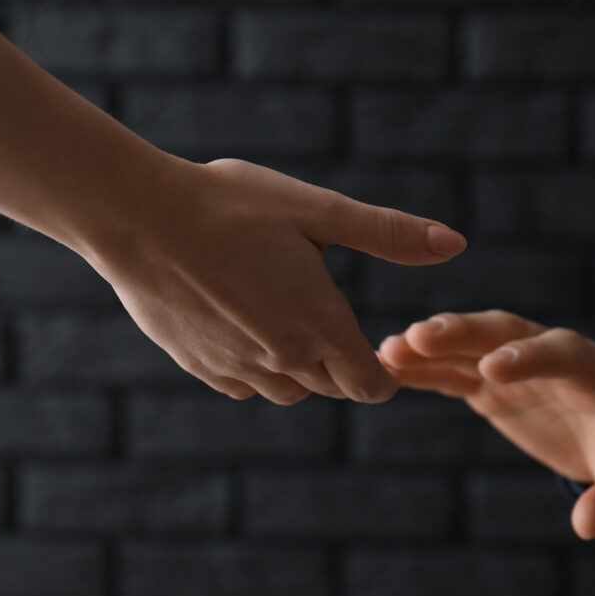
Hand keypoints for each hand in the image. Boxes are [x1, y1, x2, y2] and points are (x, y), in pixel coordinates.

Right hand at [88, 157, 466, 404]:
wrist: (138, 216)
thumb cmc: (232, 204)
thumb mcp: (319, 210)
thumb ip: (389, 234)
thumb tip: (457, 243)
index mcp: (321, 328)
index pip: (373, 385)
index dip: (385, 370)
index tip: (382, 346)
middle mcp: (283, 363)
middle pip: (333, 387)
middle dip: (342, 361)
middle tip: (330, 315)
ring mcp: (237, 370)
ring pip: (288, 390)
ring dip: (299, 366)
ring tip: (287, 313)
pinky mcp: (197, 366)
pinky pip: (242, 384)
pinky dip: (253, 365)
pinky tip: (243, 321)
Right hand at [378, 310, 594, 538]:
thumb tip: (586, 525)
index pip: (565, 353)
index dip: (530, 356)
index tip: (491, 369)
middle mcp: (557, 355)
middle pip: (509, 332)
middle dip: (466, 334)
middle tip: (418, 337)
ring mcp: (522, 365)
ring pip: (474, 345)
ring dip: (433, 344)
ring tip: (388, 349)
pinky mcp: (496, 383)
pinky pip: (456, 371)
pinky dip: (424, 368)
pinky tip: (385, 366)